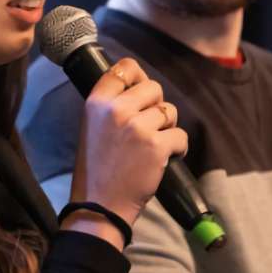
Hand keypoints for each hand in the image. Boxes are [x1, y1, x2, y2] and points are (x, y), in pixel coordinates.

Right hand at [66, 58, 186, 247]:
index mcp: (96, 102)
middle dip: (156, 106)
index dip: (138, 77)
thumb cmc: (96, 168)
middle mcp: (116, 110)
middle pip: (153, 87)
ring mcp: (137, 127)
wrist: (99, 204)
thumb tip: (139, 87)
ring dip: (167, 127)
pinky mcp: (156, 145)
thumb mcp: (91, 127)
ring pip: (170, 111)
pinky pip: (180, 135)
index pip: (124, 68)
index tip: (140, 92)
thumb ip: (111, 105)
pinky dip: (178, 148)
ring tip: (152, 146)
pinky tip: (164, 159)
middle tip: (146, 128)